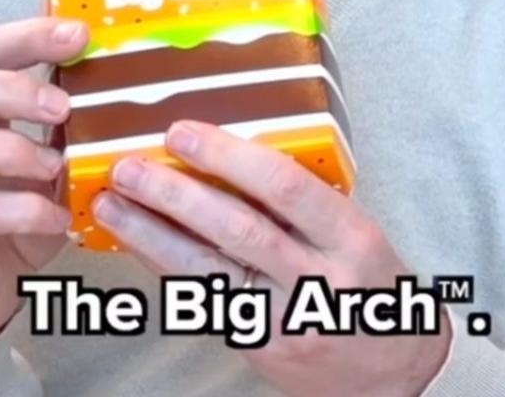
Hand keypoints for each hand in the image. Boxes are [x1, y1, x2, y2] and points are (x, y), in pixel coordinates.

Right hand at [0, 18, 82, 345]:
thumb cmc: (30, 206)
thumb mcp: (62, 156)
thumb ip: (83, 119)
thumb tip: (152, 79)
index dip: (26, 35)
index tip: (79, 33)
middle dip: (7, 87)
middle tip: (63, 106)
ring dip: (8, 149)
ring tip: (57, 165)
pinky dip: (22, 210)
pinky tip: (59, 218)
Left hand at [94, 122, 448, 395]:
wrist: (391, 371)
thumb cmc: (374, 289)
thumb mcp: (362, 236)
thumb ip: (310, 203)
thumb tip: (236, 157)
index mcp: (351, 238)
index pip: (287, 188)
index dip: (230, 158)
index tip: (185, 133)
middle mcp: (317, 279)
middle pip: (238, 229)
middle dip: (176, 194)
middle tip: (131, 166)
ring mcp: (283, 317)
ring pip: (208, 270)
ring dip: (152, 233)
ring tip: (113, 203)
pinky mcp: (256, 343)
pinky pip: (202, 299)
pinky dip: (165, 268)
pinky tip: (136, 244)